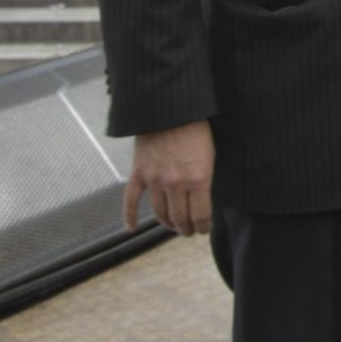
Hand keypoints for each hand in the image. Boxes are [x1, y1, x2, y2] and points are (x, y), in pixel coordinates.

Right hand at [123, 119, 214, 236]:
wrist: (172, 109)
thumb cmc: (197, 129)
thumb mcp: (211, 155)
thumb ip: (206, 178)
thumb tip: (203, 198)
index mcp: (198, 179)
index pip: (201, 215)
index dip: (203, 226)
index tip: (203, 230)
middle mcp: (175, 184)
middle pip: (179, 217)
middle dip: (186, 228)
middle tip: (189, 232)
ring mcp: (155, 180)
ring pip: (159, 212)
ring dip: (167, 224)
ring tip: (174, 227)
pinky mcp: (139, 172)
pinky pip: (131, 200)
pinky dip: (129, 216)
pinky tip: (131, 228)